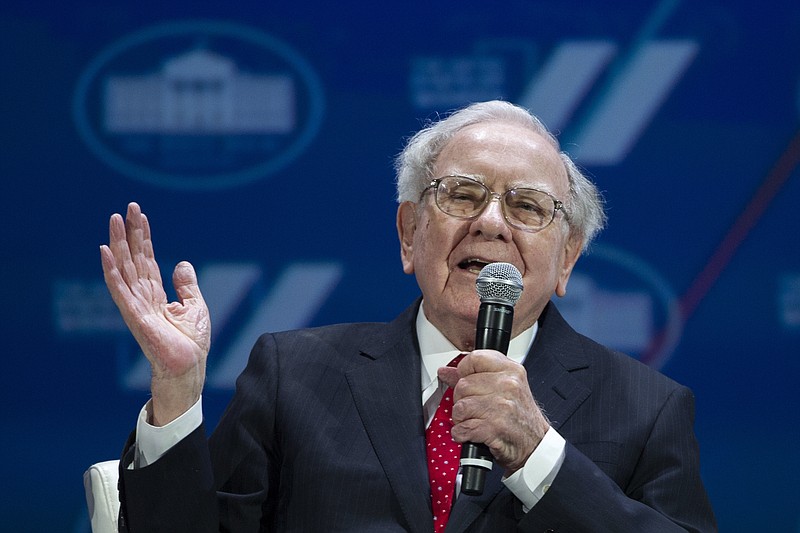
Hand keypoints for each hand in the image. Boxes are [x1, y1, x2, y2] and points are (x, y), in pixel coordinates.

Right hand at [100, 202, 209, 425]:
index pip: (147, 259)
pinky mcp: (133, 314)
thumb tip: (181, 263)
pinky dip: (111, 270)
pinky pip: (119, 288)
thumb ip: (186, 284)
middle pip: (133, 258)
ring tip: (113, 220)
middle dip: (129, 233)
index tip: (140, 215)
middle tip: (126, 208)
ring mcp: (135, 304)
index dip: (144, 237)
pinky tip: (105, 251)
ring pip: (124, 267)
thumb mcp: (195, 305)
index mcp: (156, 294)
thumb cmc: (192, 343)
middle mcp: (142, 296)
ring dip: (118, 243)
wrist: (188, 367)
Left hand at [437, 350, 549, 474]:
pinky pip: (462, 428)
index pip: (474, 358)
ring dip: (461, 419)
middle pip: (462, 385)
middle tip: (475, 408)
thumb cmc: (519, 416)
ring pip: (460, 407)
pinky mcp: (494, 428)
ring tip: (474, 421)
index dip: (463, 371)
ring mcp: (502, 406)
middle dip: (462, 400)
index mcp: (511, 370)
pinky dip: (462, 434)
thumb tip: (446, 371)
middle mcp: (508, 385)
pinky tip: (472, 433)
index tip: (466, 380)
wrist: (534, 444)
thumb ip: (473, 376)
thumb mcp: (504, 388)